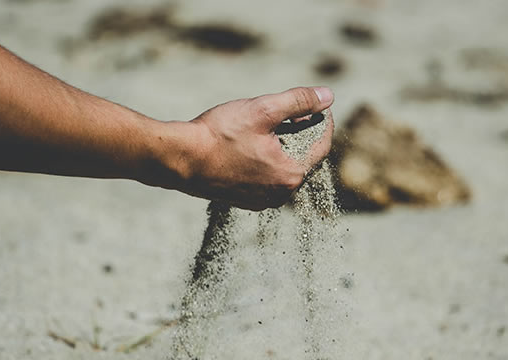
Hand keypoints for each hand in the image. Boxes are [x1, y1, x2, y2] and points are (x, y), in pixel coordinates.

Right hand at [178, 87, 333, 209]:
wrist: (179, 160)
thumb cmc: (219, 135)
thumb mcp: (263, 110)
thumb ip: (298, 102)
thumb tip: (328, 96)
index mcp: (291, 175)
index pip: (321, 146)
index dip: (323, 122)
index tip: (318, 105)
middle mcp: (281, 195)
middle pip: (303, 158)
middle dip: (302, 134)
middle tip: (292, 113)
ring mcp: (261, 200)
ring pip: (283, 168)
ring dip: (283, 147)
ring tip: (270, 127)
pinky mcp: (244, 200)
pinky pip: (266, 178)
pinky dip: (265, 160)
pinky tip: (251, 145)